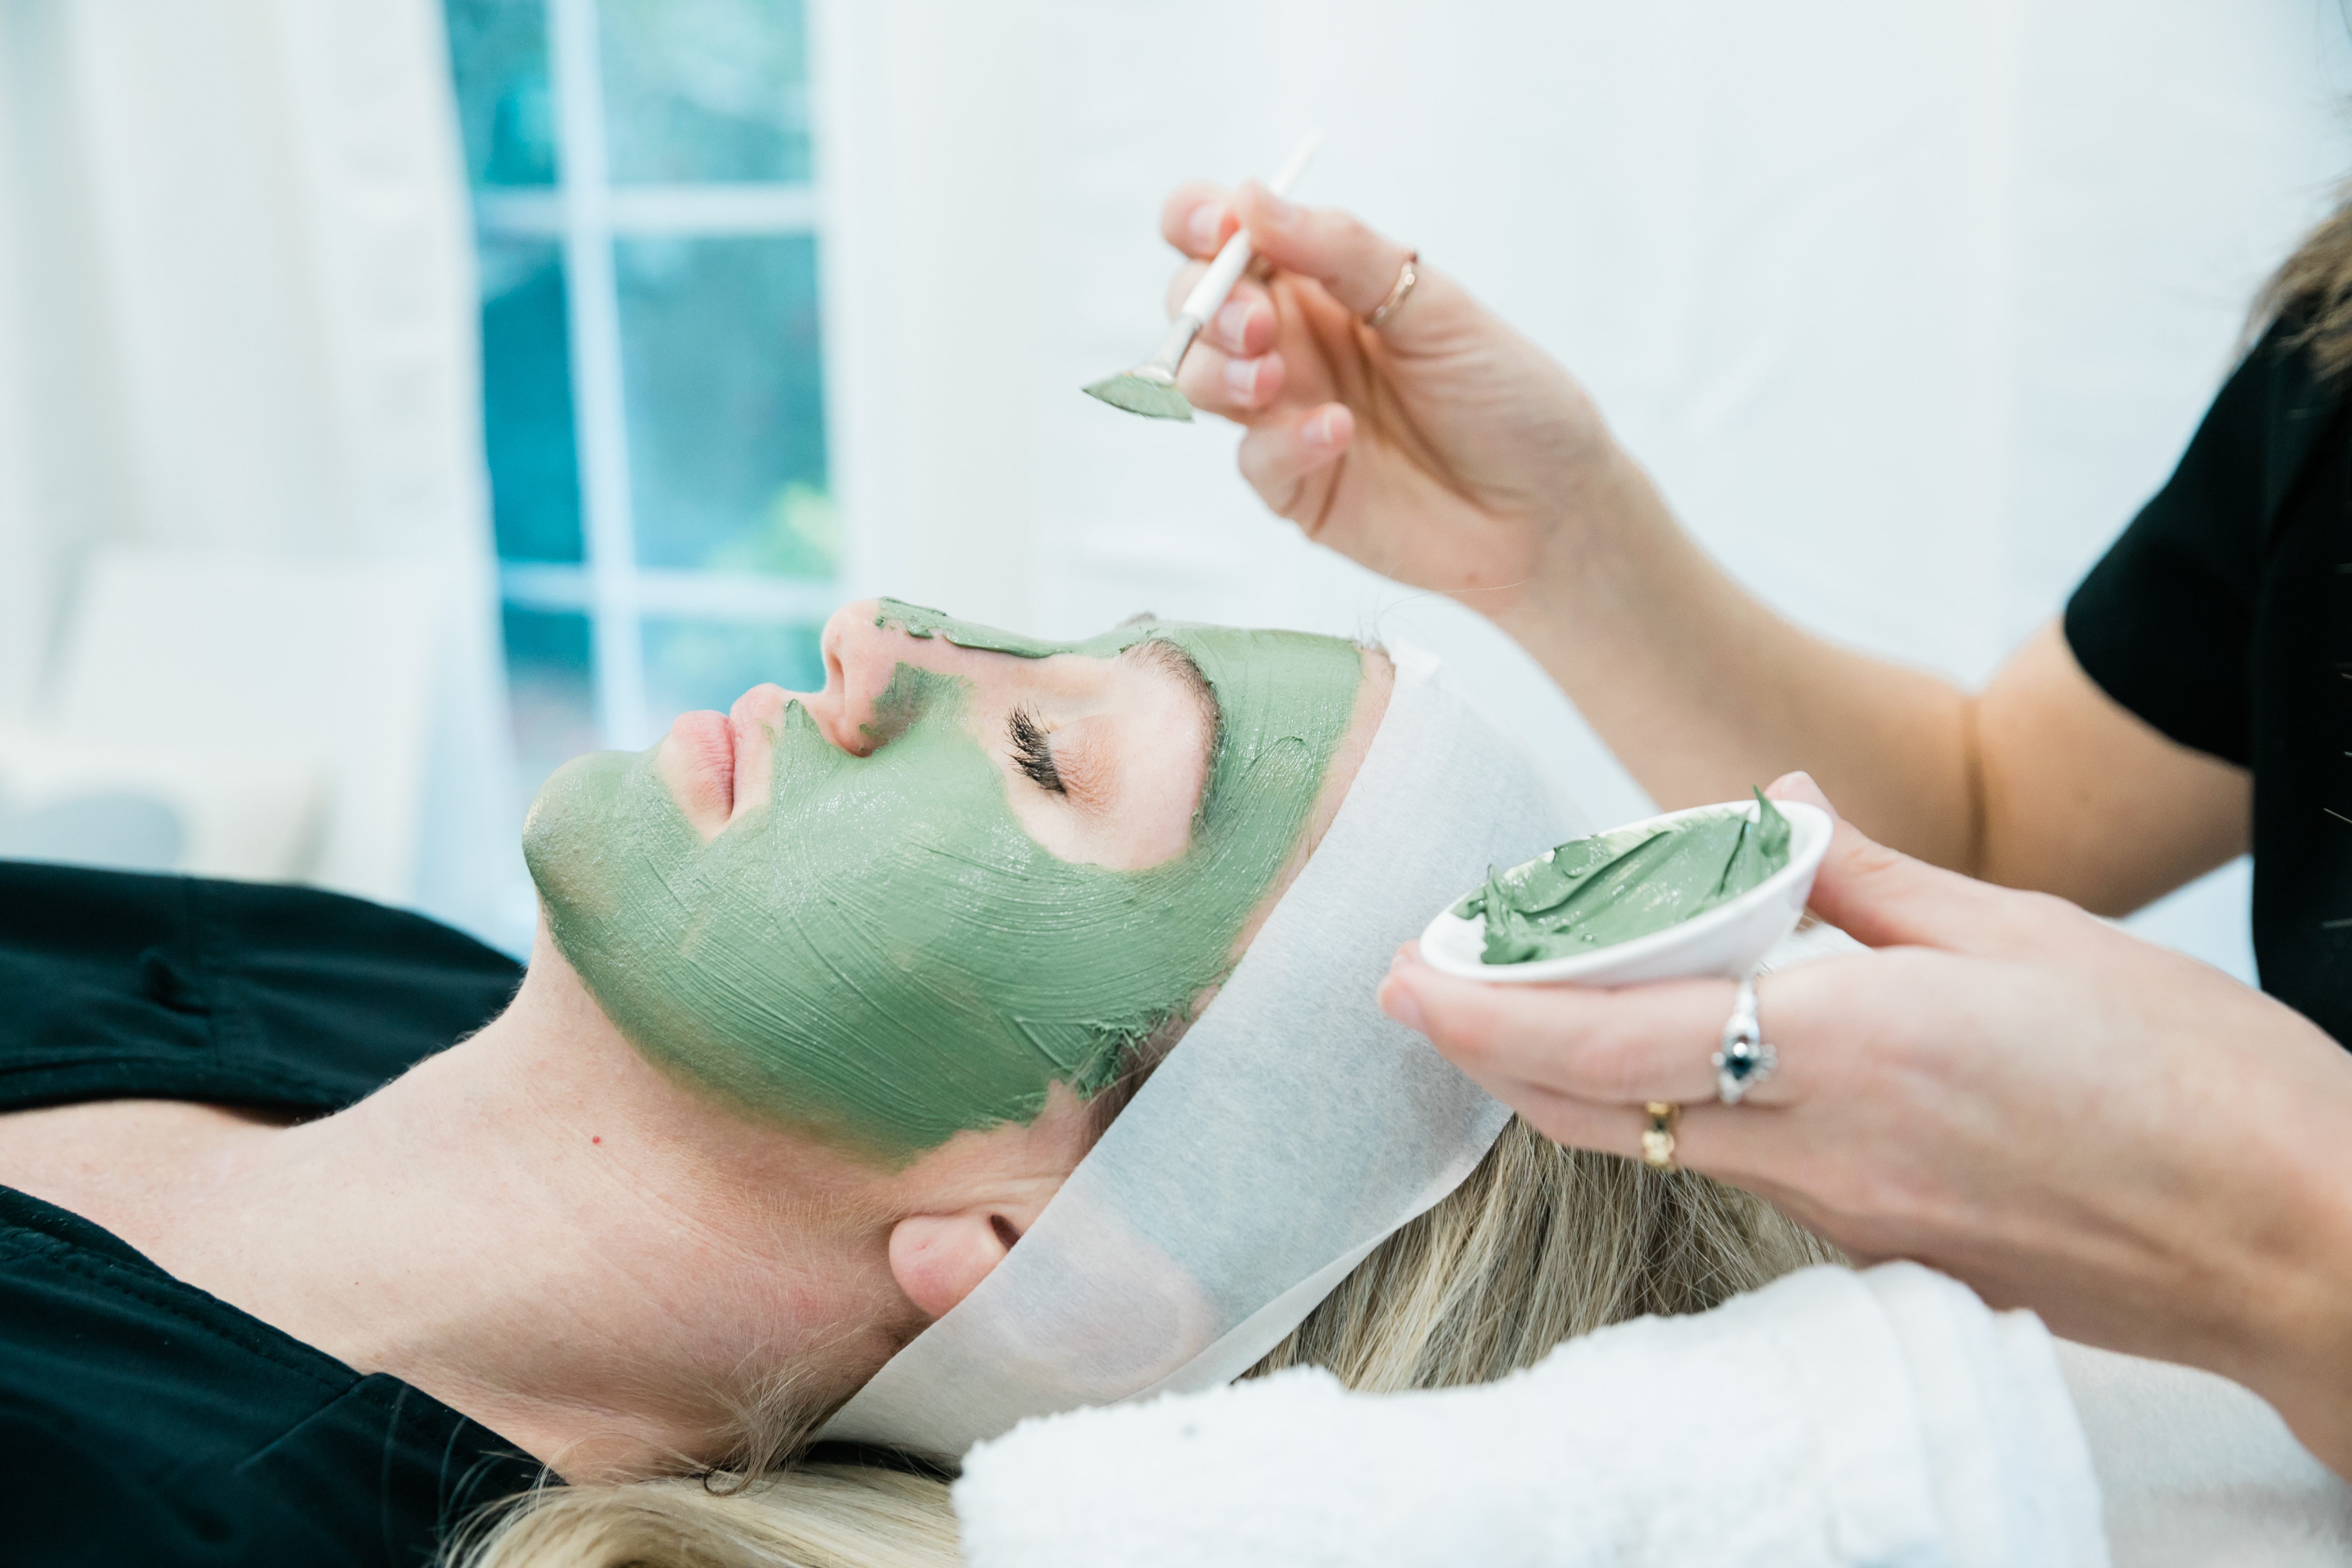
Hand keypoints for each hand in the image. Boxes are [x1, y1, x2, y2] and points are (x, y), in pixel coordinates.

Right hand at [1159, 182, 1615, 612]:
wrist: (1551, 506)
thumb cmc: (1506, 395)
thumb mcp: (1436, 305)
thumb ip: (1342, 252)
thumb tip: (1252, 200)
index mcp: (1320, 281)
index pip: (1224, 234)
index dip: (1200, 220)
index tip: (1221, 227)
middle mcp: (1292, 342)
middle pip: (1193, 303)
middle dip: (1206, 304)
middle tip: (1258, 325)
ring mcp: (1286, 414)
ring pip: (1199, 380)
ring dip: (1217, 371)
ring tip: (1271, 380)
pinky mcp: (1296, 486)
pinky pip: (1254, 459)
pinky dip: (1283, 443)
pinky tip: (1337, 434)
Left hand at [1376, 772, 2351, 1475]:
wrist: (2298, 1240)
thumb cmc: (2189, 1078)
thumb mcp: (2027, 933)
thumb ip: (1870, 875)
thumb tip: (1767, 801)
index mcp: (1849, 1052)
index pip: (1608, 1043)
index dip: (1489, 1016)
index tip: (1411, 981)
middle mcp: (1823, 1153)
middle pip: (1598, 1111)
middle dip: (1498, 1051)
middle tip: (1436, 987)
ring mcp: (1848, 1218)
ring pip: (1664, 1140)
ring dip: (1589, 1072)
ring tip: (1557, 992)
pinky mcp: (1885, 1250)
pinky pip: (1749, 1169)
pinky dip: (1692, 1102)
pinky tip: (1709, 1043)